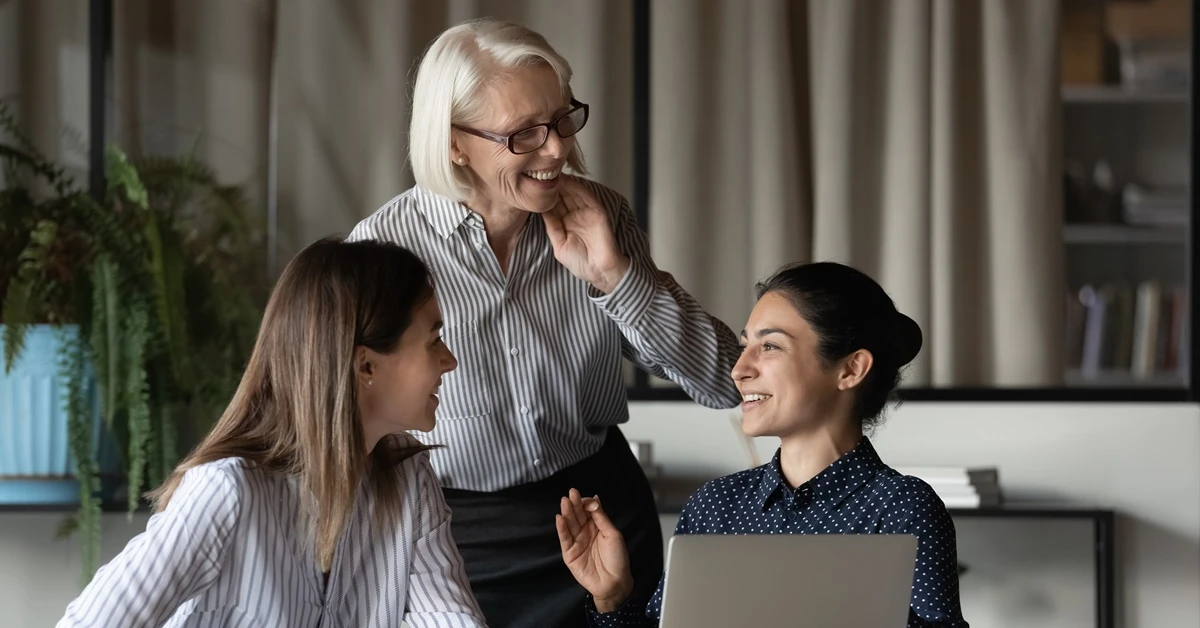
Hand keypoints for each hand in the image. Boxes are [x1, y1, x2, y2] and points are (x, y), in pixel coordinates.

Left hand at [542, 176, 629, 292]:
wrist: (599, 271)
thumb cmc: (581, 262)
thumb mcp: (559, 243)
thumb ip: (552, 226)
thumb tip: (541, 210)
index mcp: (565, 224)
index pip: (552, 206)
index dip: (543, 196)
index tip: (532, 184)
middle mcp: (575, 216)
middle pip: (561, 196)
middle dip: (552, 185)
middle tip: (540, 172)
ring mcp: (586, 212)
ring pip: (573, 193)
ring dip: (563, 183)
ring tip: (551, 173)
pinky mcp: (597, 212)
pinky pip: (586, 196)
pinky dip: (578, 187)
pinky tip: (568, 180)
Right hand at [556, 488, 633, 611]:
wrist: (614, 582)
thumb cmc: (617, 558)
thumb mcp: (612, 534)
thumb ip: (601, 517)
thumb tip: (595, 498)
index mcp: (596, 526)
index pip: (588, 511)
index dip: (586, 504)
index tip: (587, 500)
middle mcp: (585, 532)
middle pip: (577, 515)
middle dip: (575, 504)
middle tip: (571, 493)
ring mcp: (576, 542)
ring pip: (570, 525)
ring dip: (567, 513)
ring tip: (564, 502)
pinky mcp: (569, 553)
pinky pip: (564, 539)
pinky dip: (561, 529)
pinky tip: (559, 518)